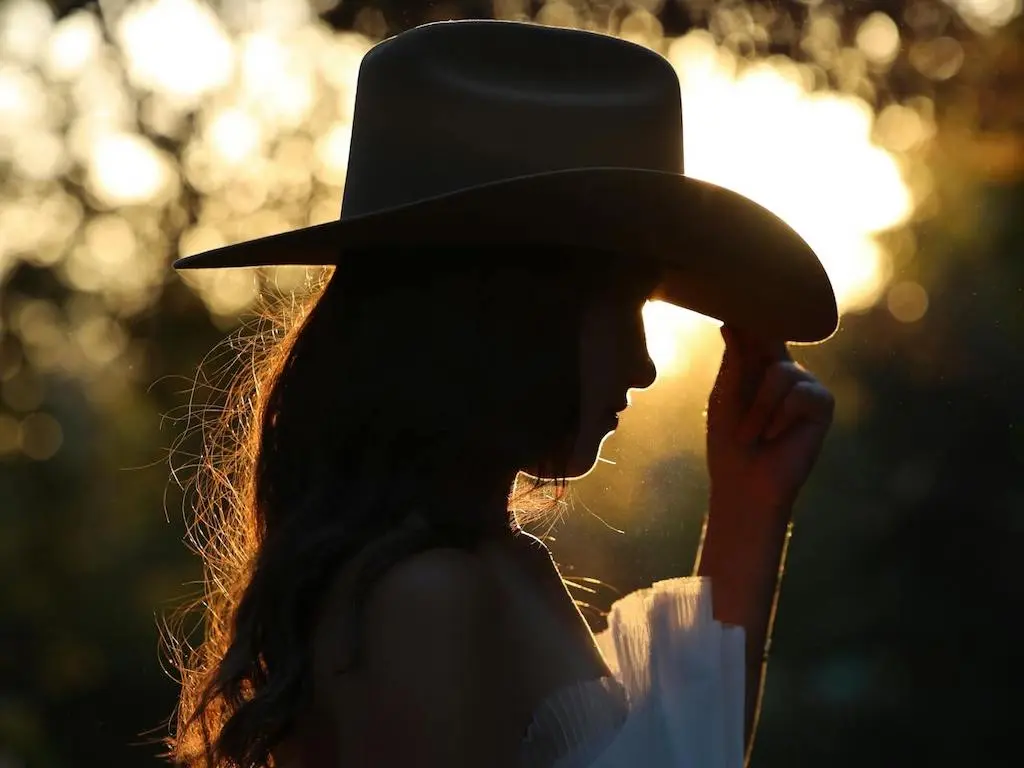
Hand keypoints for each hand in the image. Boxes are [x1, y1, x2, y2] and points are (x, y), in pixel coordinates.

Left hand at [706, 325, 834, 515]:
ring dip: (759, 407)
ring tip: (751, 433)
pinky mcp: (822, 405)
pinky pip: (801, 394)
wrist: (744, 483)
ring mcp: (805, 384)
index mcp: (755, 363)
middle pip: (773, 338)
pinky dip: (780, 416)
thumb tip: (729, 324)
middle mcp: (783, 368)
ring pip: (781, 372)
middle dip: (755, 351)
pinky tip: (773, 435)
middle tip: (741, 368)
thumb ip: (733, 363)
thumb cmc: (729, 441)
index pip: (754, 329)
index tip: (736, 295)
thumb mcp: (725, 398)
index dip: (748, 313)